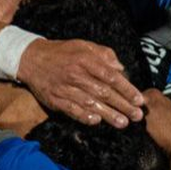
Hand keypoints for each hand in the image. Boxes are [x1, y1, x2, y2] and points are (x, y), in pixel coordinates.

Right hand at [18, 38, 143, 127]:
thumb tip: (121, 68)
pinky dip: (84, 116)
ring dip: (108, 115)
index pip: (111, 77)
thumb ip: (104, 55)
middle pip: (104, 92)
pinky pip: (72, 110)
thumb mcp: (84, 46)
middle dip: (123, 105)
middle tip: (138, 116)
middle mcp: (76, 74)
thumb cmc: (62, 52)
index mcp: (86, 60)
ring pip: (90, 103)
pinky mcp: (55, 99)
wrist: (31, 59)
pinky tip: (97, 121)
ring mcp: (65, 88)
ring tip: (123, 123)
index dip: (127, 89)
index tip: (139, 99)